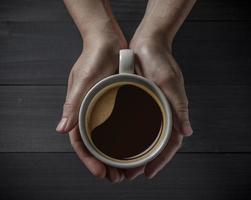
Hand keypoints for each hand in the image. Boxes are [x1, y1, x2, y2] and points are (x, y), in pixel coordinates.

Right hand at [56, 28, 127, 181]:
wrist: (107, 41)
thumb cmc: (93, 57)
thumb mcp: (84, 80)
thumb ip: (73, 104)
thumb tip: (62, 129)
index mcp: (79, 109)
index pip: (81, 142)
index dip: (89, 159)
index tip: (100, 172)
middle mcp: (90, 111)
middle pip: (95, 144)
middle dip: (103, 163)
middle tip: (116, 177)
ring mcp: (102, 107)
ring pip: (106, 138)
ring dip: (114, 154)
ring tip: (125, 168)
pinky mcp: (115, 101)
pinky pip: (117, 124)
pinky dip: (123, 138)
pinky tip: (133, 146)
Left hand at [128, 30, 192, 178]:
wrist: (147, 43)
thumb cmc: (160, 59)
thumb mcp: (169, 81)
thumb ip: (179, 106)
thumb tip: (187, 131)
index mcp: (172, 109)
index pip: (170, 142)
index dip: (161, 159)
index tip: (149, 172)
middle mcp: (161, 111)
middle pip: (156, 142)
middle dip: (146, 160)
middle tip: (132, 173)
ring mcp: (150, 107)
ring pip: (145, 136)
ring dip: (136, 151)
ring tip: (123, 164)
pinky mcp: (139, 100)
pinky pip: (136, 123)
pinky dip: (130, 136)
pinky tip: (119, 142)